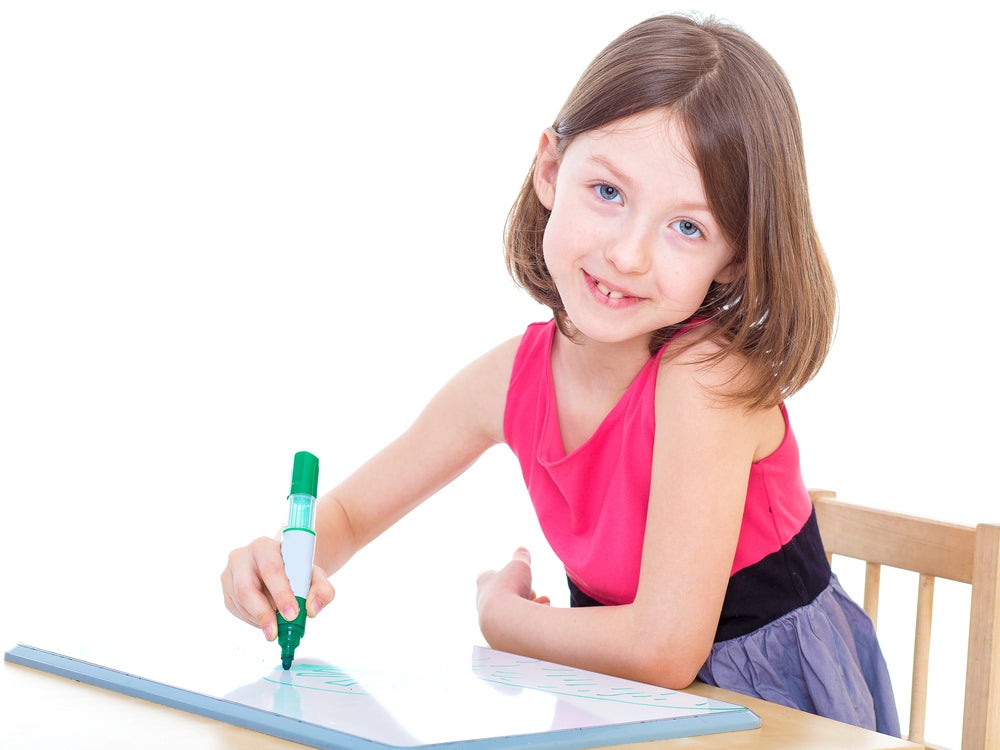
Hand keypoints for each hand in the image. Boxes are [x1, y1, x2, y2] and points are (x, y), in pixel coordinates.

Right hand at [221, 536, 335, 640]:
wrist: (282, 568)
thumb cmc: (297, 571)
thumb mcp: (316, 577)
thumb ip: (322, 591)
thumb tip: (312, 610)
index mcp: (265, 547)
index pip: (272, 570)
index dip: (281, 594)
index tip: (292, 614)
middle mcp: (242, 557)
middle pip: (246, 588)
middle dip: (263, 614)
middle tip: (276, 633)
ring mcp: (230, 573)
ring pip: (240, 602)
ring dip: (259, 619)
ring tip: (278, 623)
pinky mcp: (226, 590)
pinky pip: (236, 610)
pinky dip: (252, 620)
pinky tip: (266, 618)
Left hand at [476, 547, 550, 620]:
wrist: (505, 621)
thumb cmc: (510, 589)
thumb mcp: (519, 565)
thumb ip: (521, 557)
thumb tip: (522, 550)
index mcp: (484, 581)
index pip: (491, 575)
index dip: (508, 574)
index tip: (519, 575)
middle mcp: (484, 601)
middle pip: (507, 594)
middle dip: (525, 592)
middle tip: (532, 592)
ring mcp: (492, 619)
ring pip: (515, 610)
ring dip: (531, 606)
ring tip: (542, 602)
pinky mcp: (502, 634)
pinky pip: (519, 624)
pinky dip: (533, 619)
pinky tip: (541, 615)